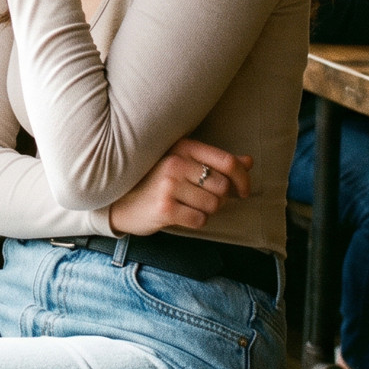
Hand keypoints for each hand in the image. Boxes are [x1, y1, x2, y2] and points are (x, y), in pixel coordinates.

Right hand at [109, 137, 253, 235]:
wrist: (119, 202)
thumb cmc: (156, 182)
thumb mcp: (184, 164)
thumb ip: (216, 162)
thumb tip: (248, 161)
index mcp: (183, 147)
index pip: (227, 162)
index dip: (243, 178)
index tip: (244, 191)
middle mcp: (175, 163)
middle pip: (223, 186)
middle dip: (221, 199)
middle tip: (205, 201)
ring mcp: (168, 185)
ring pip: (213, 205)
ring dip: (207, 211)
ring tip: (190, 206)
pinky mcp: (164, 208)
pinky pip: (200, 219)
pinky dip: (196, 221)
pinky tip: (182, 216)